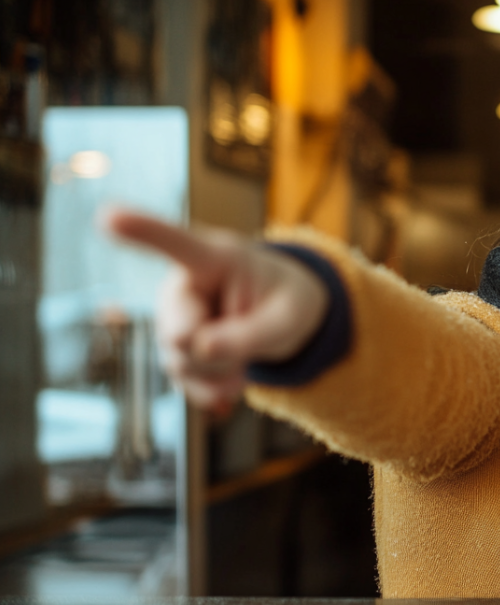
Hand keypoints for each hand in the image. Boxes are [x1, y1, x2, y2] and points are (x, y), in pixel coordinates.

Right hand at [99, 208, 329, 411]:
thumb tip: (198, 349)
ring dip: (222, 371)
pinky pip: (183, 382)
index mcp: (214, 258)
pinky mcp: (169, 349)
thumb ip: (248, 334)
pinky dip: (214, 388)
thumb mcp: (286, 319)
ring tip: (245, 347)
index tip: (108, 216)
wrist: (278, 315)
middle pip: (180, 334)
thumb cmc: (284, 302)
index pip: (174, 243)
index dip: (140, 230)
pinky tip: (234, 375)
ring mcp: (169, 319)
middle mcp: (181, 286)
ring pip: (183, 364)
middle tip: (249, 335)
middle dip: (219, 352)